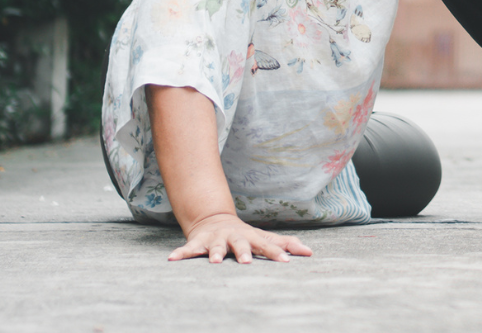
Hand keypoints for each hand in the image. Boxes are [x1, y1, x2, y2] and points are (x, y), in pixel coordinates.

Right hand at [168, 212, 312, 264]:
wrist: (215, 219)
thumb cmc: (245, 235)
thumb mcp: (264, 237)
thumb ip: (285, 243)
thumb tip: (310, 252)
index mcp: (252, 238)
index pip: (267, 245)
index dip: (276, 252)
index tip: (286, 261)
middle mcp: (235, 237)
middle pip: (241, 244)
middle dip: (244, 252)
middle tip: (247, 262)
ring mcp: (216, 239)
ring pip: (215, 246)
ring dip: (214, 253)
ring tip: (213, 261)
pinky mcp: (199, 242)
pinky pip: (188, 249)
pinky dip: (181, 253)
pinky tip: (172, 259)